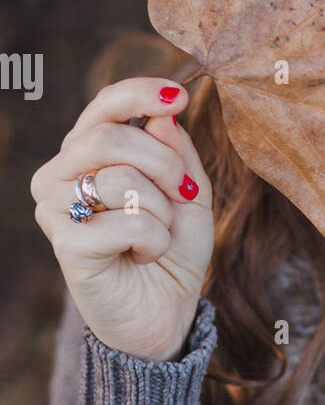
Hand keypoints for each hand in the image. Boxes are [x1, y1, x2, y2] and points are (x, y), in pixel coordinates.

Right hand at [30, 76, 213, 361]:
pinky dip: (153, 241)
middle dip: (162, 164)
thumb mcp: (190, 194)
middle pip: (109, 135)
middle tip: (180, 195)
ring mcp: (55, 206)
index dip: (139, 93)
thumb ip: (179, 153)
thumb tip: (163, 115)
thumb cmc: (171, 249)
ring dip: (159, 211)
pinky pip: (127, 221)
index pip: (104, 105)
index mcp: (88, 152)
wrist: (163, 312)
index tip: (178, 96)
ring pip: (120, 178)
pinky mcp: (64, 242)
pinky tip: (141, 256)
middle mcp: (62, 173)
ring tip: (153, 236)